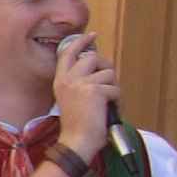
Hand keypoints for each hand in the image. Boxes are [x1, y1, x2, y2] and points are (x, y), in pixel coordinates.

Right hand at [52, 31, 118, 158]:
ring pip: (108, 73)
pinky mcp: (95, 91)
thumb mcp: (72, 99)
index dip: (81, 43)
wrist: (76, 141)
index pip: (68, 53)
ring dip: (112, 88)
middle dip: (105, 68)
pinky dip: (116, 101)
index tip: (91, 35)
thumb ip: (81, 83)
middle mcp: (68, 79)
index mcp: (60, 81)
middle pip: (93, 58)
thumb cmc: (77, 126)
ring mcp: (81, 84)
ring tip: (105, 103)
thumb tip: (100, 69)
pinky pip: (115, 89)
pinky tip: (108, 111)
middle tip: (107, 83)